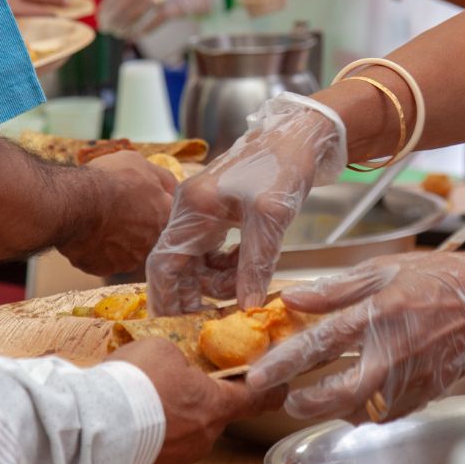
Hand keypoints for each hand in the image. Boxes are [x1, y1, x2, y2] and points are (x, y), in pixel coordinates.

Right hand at [56, 151, 178, 276]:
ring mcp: (127, 259)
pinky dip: (94, 251)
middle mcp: (151, 242)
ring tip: (97, 222)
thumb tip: (172, 188)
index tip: (134, 201)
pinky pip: (100, 260)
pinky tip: (85, 235)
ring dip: (113, 240)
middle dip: (132, 225)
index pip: (164, 216)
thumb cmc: (110, 179)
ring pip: (122, 250)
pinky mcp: (104, 269)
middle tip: (114, 211)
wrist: (79, 202)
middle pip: (144, 235)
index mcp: (164, 216)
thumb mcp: (140, 163)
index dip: (149, 207)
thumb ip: (160, 178)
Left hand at [97, 0, 219, 39]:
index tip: (101, 16)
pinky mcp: (181, 4)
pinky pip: (160, 16)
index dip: (110, 2)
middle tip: (107, 28)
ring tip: (119, 33)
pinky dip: (146, 27)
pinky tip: (136, 35)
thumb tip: (112, 9)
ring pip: (143, 5)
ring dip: (128, 22)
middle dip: (116, 13)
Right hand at [106, 339, 269, 463]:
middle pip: (211, 417)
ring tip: (139, 405)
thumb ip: (178, 361)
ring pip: (182, 435)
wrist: (96, 429)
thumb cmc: (136, 383)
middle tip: (170, 385)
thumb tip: (175, 372)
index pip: (256, 400)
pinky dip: (148, 439)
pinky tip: (126, 425)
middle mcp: (204, 438)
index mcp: (215, 406)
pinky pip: (158, 451)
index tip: (280, 390)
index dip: (269, 393)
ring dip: (169, 421)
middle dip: (195, 402)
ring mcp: (178, 460)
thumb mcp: (162, 350)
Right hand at [146, 94, 345, 313]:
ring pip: (197, 261)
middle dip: (195, 294)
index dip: (165, 298)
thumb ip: (254, 265)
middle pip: (178, 265)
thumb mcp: (271, 219)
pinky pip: (212, 251)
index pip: (164, 263)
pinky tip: (249, 265)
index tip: (174, 327)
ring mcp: (202, 211)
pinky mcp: (218, 213)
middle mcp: (189, 209)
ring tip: (245, 285)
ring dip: (216, 280)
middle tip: (216, 320)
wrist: (300, 136)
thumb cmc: (283, 166)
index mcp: (192, 208)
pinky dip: (227, 266)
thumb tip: (247, 307)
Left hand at [248, 249, 464, 421]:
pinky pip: (384, 414)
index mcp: (379, 313)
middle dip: (305, 403)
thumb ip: (336, 289)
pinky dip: (364, 409)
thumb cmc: (438, 280)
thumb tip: (293, 298)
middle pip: (339, 392)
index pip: (322, 342)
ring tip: (318, 396)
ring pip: (360, 409)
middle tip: (288, 400)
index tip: (260, 374)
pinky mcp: (424, 396)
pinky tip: (358, 395)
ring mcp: (411, 378)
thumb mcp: (384, 270)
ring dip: (333, 408)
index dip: (286, 361)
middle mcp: (394, 351)